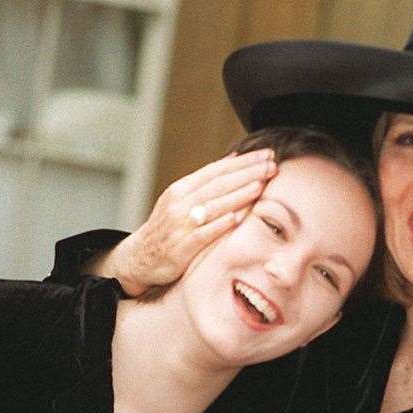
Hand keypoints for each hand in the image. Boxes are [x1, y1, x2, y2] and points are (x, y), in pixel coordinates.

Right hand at [93, 149, 276, 294]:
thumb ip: (208, 183)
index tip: (266, 155)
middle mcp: (181, 202)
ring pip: (213, 205)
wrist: (140, 257)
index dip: (244, 162)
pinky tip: (237, 217)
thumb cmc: (169, 228)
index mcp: (183, 188)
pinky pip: (203, 233)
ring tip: (261, 185)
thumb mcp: (182, 200)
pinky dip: (219, 225)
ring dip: (238, 195)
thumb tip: (235, 160)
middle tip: (272, 165)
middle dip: (248, 174)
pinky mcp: (181, 247)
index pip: (218, 171)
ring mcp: (181, 224)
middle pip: (219, 184)